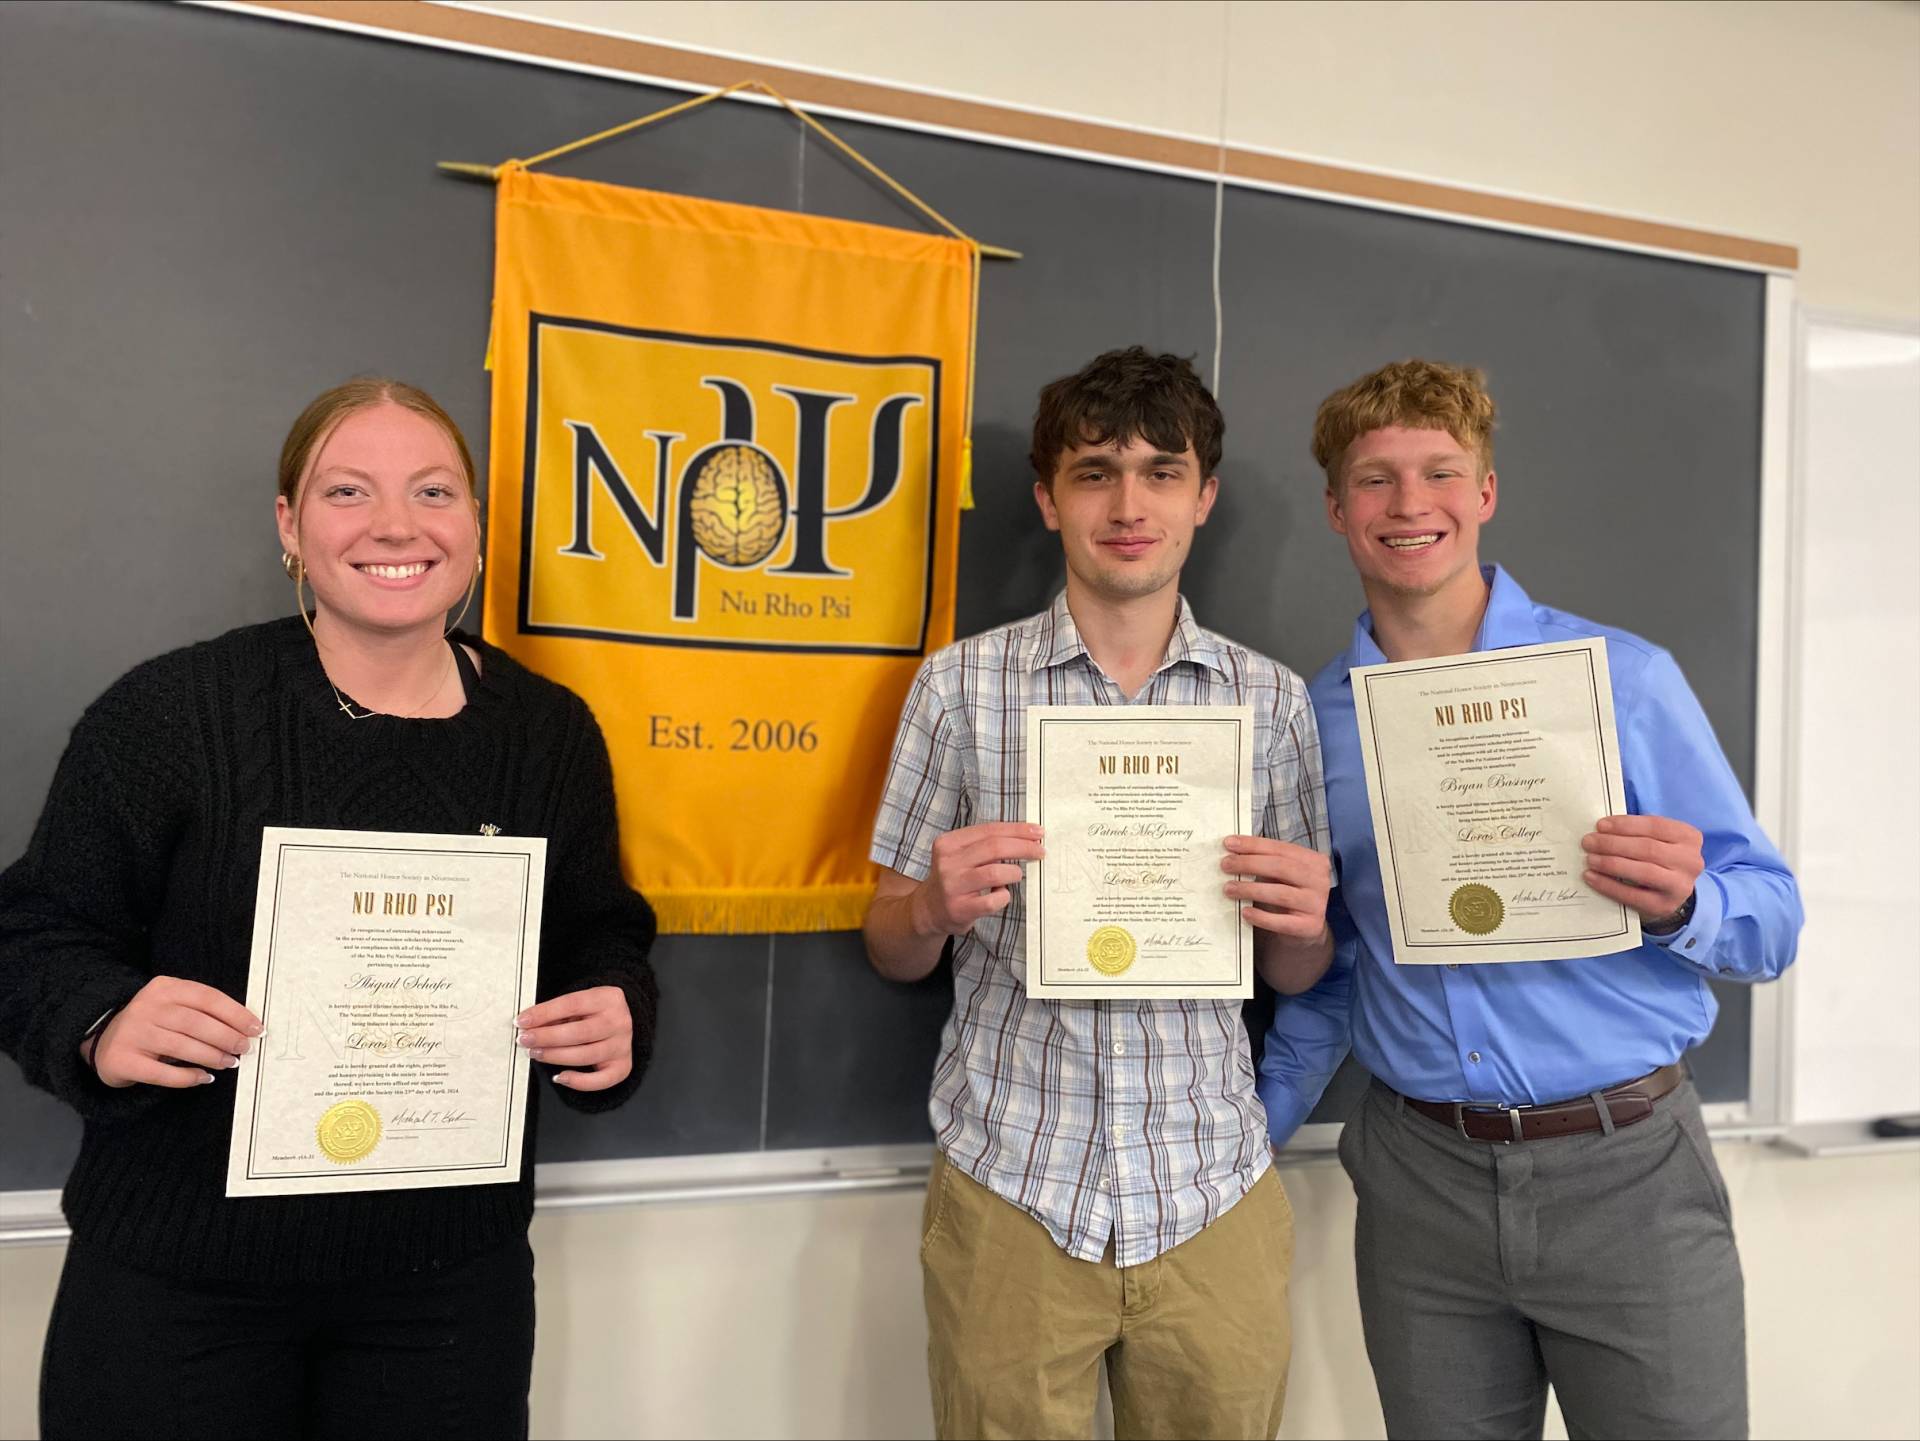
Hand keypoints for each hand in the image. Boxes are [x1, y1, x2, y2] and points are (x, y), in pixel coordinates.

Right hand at [85, 976, 259, 1088]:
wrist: (104, 1041)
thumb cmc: (154, 1023)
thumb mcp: (174, 1005)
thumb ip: (204, 1011)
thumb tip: (245, 1029)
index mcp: (164, 988)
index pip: (207, 998)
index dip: (236, 1014)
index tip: (256, 1029)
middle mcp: (145, 1007)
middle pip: (196, 1022)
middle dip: (226, 1037)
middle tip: (244, 1048)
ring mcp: (132, 1033)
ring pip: (182, 1047)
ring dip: (212, 1057)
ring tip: (229, 1063)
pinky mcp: (123, 1060)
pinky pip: (162, 1073)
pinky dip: (188, 1078)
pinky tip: (204, 1077)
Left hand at [517, 986, 631, 1091]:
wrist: (622, 1020)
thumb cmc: (595, 1012)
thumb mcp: (581, 1003)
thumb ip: (558, 1012)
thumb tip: (529, 1024)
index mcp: (609, 999)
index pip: (572, 1004)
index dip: (544, 1013)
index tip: (522, 1021)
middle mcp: (619, 1022)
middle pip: (580, 1032)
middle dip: (546, 1037)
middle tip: (525, 1040)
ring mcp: (622, 1046)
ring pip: (586, 1056)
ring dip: (555, 1057)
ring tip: (535, 1053)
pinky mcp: (622, 1066)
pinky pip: (600, 1080)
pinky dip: (578, 1082)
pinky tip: (560, 1076)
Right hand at [911, 822, 1044, 937]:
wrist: (929, 909)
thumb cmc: (955, 878)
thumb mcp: (960, 854)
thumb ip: (985, 844)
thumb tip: (1026, 837)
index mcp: (948, 843)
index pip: (989, 830)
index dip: (1017, 830)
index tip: (1037, 832)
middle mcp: (947, 863)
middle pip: (995, 848)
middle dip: (1023, 847)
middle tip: (1039, 851)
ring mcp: (952, 886)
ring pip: (996, 873)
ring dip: (1014, 873)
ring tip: (1016, 875)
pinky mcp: (960, 909)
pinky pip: (993, 900)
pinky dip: (1004, 896)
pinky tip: (1001, 894)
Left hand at [1221, 835, 1331, 942]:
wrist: (1305, 928)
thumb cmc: (1288, 893)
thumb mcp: (1282, 874)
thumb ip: (1265, 861)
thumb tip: (1233, 851)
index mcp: (1314, 861)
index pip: (1281, 848)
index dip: (1254, 845)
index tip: (1229, 843)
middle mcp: (1320, 881)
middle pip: (1281, 867)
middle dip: (1249, 864)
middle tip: (1226, 865)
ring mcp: (1317, 905)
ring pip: (1281, 894)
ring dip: (1250, 889)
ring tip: (1229, 888)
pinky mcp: (1310, 927)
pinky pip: (1282, 922)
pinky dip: (1261, 917)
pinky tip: (1245, 912)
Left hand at [1581, 814, 1702, 923]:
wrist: (1671, 892)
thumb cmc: (1658, 858)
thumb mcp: (1658, 840)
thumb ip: (1636, 832)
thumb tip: (1601, 829)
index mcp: (1689, 837)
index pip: (1655, 826)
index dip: (1625, 825)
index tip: (1600, 825)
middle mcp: (1690, 861)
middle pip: (1647, 848)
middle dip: (1613, 844)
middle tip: (1589, 842)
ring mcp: (1680, 886)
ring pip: (1643, 871)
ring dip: (1611, 863)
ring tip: (1590, 859)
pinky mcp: (1664, 906)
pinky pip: (1632, 895)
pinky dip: (1608, 885)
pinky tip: (1591, 877)